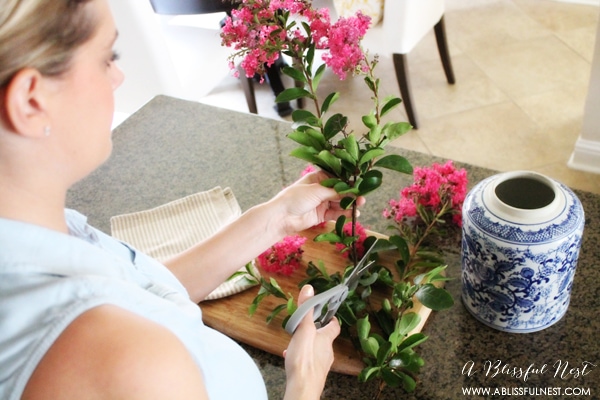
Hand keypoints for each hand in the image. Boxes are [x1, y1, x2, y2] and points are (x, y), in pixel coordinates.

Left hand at [271, 171, 365, 235]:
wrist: (282, 217)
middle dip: (351, 194)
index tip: (360, 184)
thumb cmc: (296, 197)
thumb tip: (351, 191)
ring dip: (349, 204)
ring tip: (360, 205)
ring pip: (339, 203)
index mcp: (318, 178)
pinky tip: (353, 214)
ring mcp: (321, 203)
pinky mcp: (321, 215)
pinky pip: (335, 214)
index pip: (337, 178)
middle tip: (363, 197)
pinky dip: (344, 214)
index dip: (348, 182)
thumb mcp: (317, 190)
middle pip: (340, 191)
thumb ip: (335, 192)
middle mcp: (321, 189)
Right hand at [283, 285, 339, 399]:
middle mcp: (327, 352)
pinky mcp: (313, 374)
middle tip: (305, 326)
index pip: (334, 326)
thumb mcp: (303, 329)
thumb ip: (306, 310)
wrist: (302, 388)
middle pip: (324, 338)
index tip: (326, 313)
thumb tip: (309, 288)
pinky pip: (308, 362)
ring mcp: (321, 364)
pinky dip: (301, 357)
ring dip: (308, 344)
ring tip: (296, 342)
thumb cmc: (304, 359)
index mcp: (327, 339)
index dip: (331, 319)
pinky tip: (289, 356)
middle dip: (316, 331)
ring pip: (316, 350)